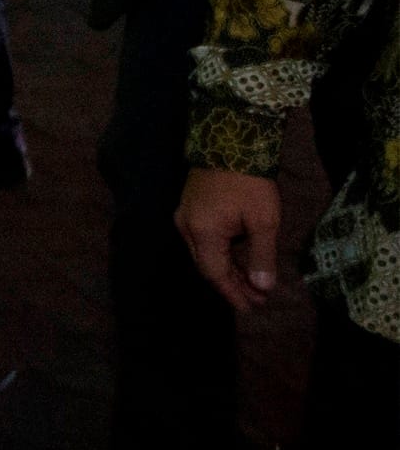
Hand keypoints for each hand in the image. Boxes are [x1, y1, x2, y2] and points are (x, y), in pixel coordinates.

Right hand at [177, 167, 281, 312]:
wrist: (231, 141)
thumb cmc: (249, 182)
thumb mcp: (263, 221)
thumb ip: (261, 256)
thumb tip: (262, 287)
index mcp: (202, 233)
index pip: (215, 274)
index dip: (233, 293)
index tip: (252, 308)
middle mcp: (187, 227)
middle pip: (207, 266)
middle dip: (232, 284)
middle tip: (257, 298)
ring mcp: (186, 216)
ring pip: (204, 253)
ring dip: (227, 269)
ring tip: (252, 282)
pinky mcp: (190, 207)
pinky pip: (203, 240)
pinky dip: (221, 253)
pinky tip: (238, 257)